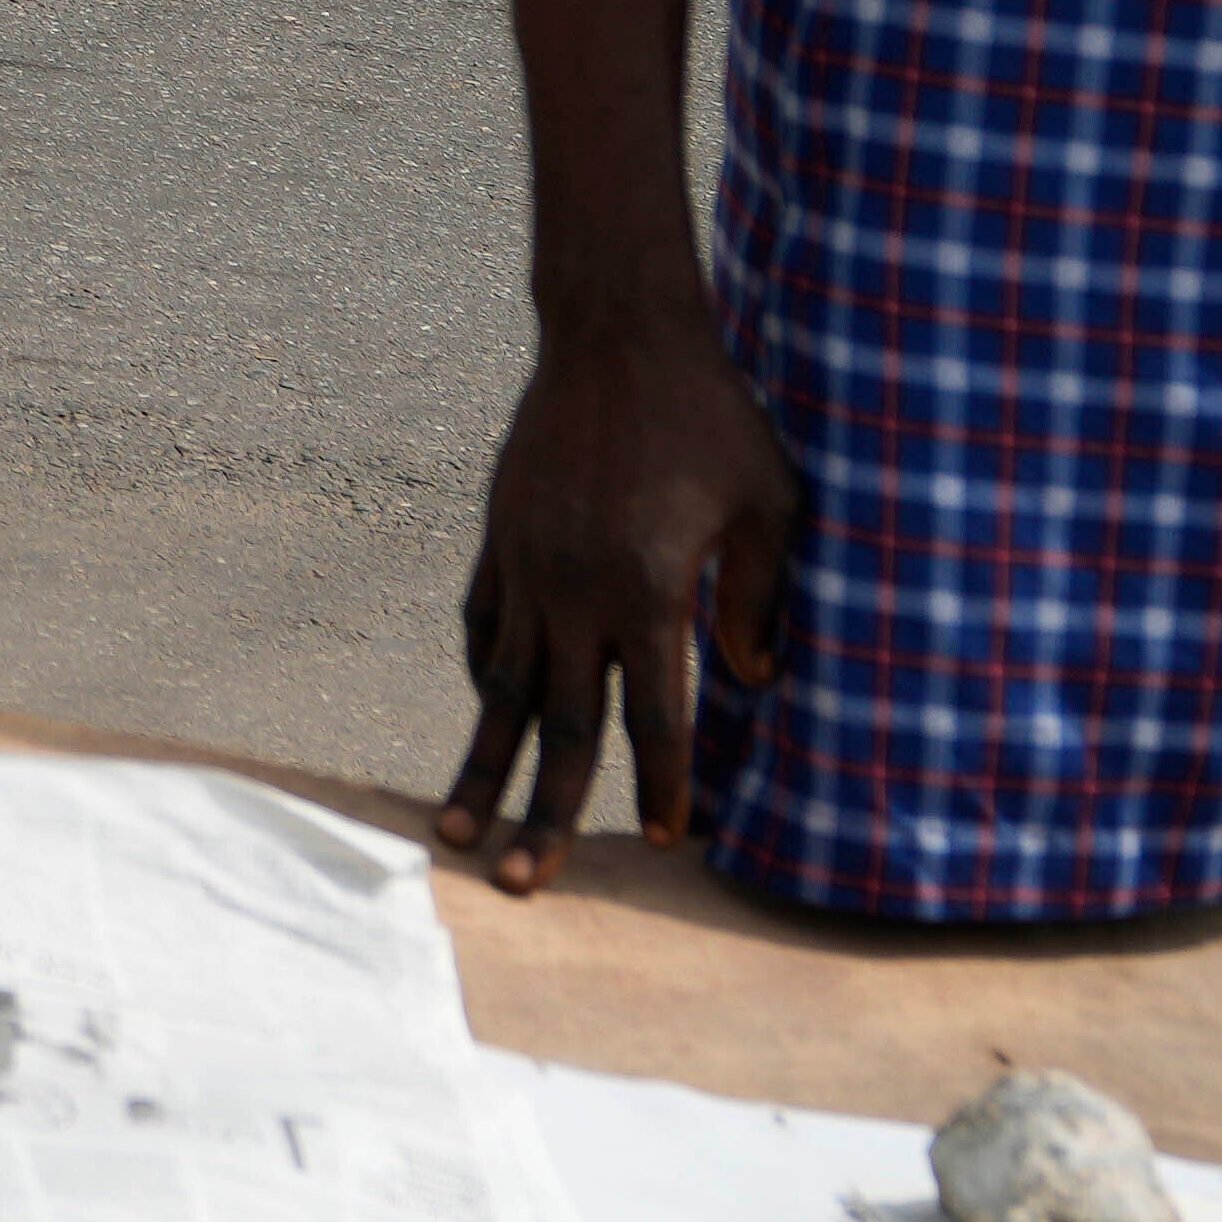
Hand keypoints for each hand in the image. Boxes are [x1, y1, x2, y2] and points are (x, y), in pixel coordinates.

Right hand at [437, 296, 798, 896]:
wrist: (616, 334)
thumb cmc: (711, 415)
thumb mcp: (768, 504)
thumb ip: (759, 597)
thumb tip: (754, 680)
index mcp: (646, 591)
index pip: (657, 716)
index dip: (664, 785)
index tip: (664, 844)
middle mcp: (575, 594)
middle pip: (562, 729)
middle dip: (546, 815)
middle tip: (525, 887)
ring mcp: (526, 569)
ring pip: (503, 692)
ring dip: (481, 768)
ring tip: (454, 836)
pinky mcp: (499, 541)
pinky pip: (483, 628)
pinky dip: (485, 677)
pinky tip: (487, 712)